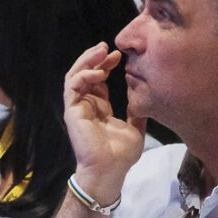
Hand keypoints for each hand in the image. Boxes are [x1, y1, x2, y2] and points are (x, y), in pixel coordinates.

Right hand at [60, 42, 146, 202]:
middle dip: (96, 58)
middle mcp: (87, 105)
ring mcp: (78, 107)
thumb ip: (137, 110)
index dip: (107, 65)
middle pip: (86, 73)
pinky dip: (83, 75)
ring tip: (101, 50)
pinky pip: (73, 86)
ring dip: (87, 61)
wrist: (110, 170)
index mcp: (100, 107)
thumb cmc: (121, 155)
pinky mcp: (72, 111)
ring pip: (75, 75)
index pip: (99, 80)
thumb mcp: (136, 127)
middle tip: (109, 47)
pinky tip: (98, 71)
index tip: (120, 55)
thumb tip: (145, 93)